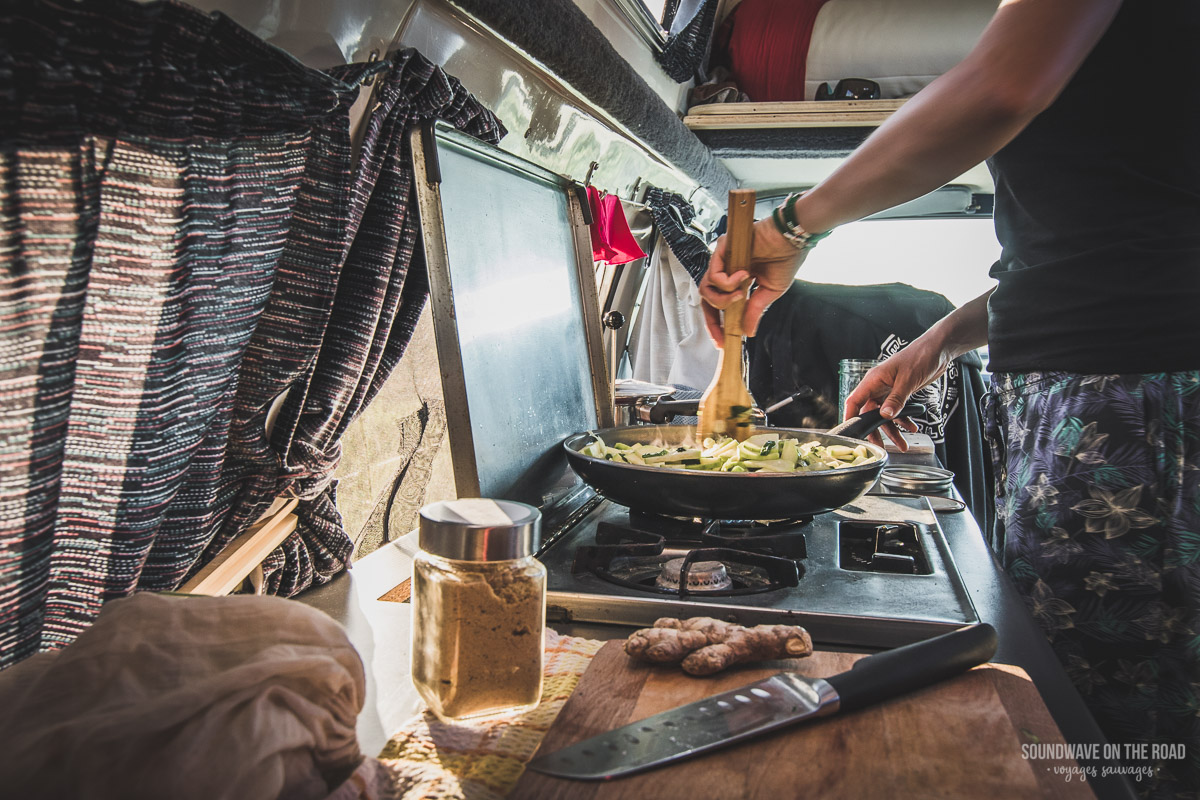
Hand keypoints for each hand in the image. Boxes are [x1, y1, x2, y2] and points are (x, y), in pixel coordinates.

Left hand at [698, 218, 808, 345]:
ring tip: (740, 295)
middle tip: (723, 333)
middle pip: (706, 298)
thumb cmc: (784, 260)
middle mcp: (726, 270)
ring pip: (706, 288)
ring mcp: (723, 260)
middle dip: (712, 320)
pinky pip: (714, 274)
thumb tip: (747, 332)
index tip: (722, 341)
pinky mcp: (722, 248)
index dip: (717, 324)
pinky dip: (727, 282)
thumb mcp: (769, 293)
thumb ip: (754, 311)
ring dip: (722, 299)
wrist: (792, 240)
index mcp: (737, 280)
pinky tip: (744, 277)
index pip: (719, 304)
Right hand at [843, 338, 951, 449]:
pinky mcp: (899, 393)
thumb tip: (885, 416)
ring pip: (884, 415)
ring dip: (893, 430)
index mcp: (873, 380)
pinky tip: (912, 428)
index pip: (854, 401)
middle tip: (880, 447)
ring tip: (903, 444)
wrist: (938, 350)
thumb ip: (896, 400)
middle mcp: (878, 386)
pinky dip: (904, 420)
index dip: (851, 417)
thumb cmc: (920, 357)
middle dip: (875, 431)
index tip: (852, 433)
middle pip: (869, 413)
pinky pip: (897, 411)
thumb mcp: (907, 380)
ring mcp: (888, 390)